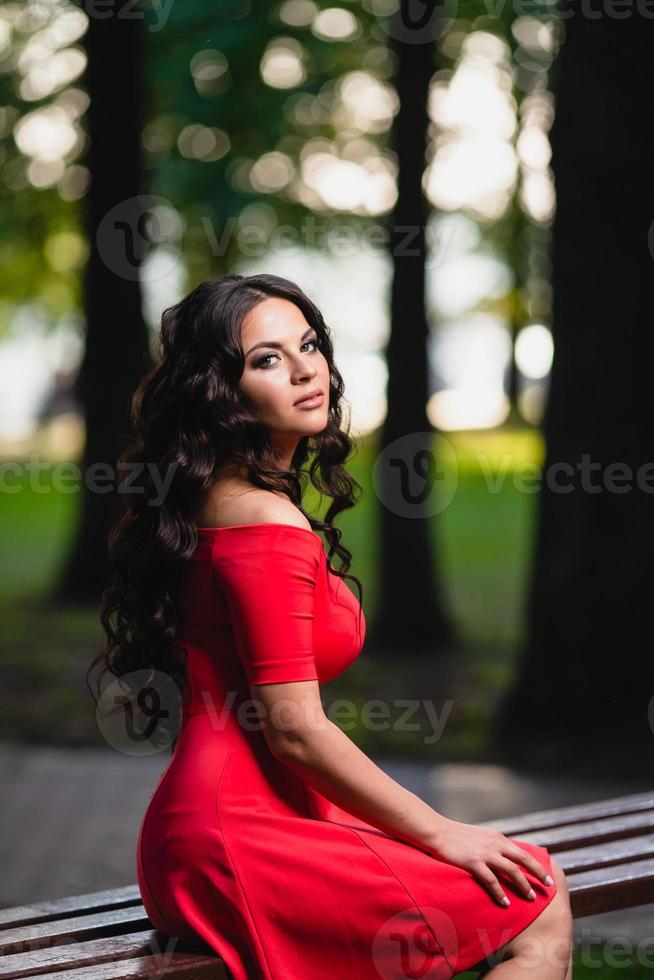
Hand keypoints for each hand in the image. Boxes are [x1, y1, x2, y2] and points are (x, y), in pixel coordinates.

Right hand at [422, 817, 554, 907]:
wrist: (436, 831)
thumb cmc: (455, 835)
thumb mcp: (478, 836)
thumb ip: (491, 844)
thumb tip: (502, 857)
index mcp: (497, 837)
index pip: (521, 851)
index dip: (535, 863)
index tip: (546, 874)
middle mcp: (495, 843)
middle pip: (523, 859)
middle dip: (538, 873)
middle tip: (549, 886)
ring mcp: (485, 853)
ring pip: (512, 870)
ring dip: (523, 885)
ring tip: (530, 898)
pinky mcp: (474, 862)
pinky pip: (492, 880)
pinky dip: (501, 892)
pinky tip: (506, 902)